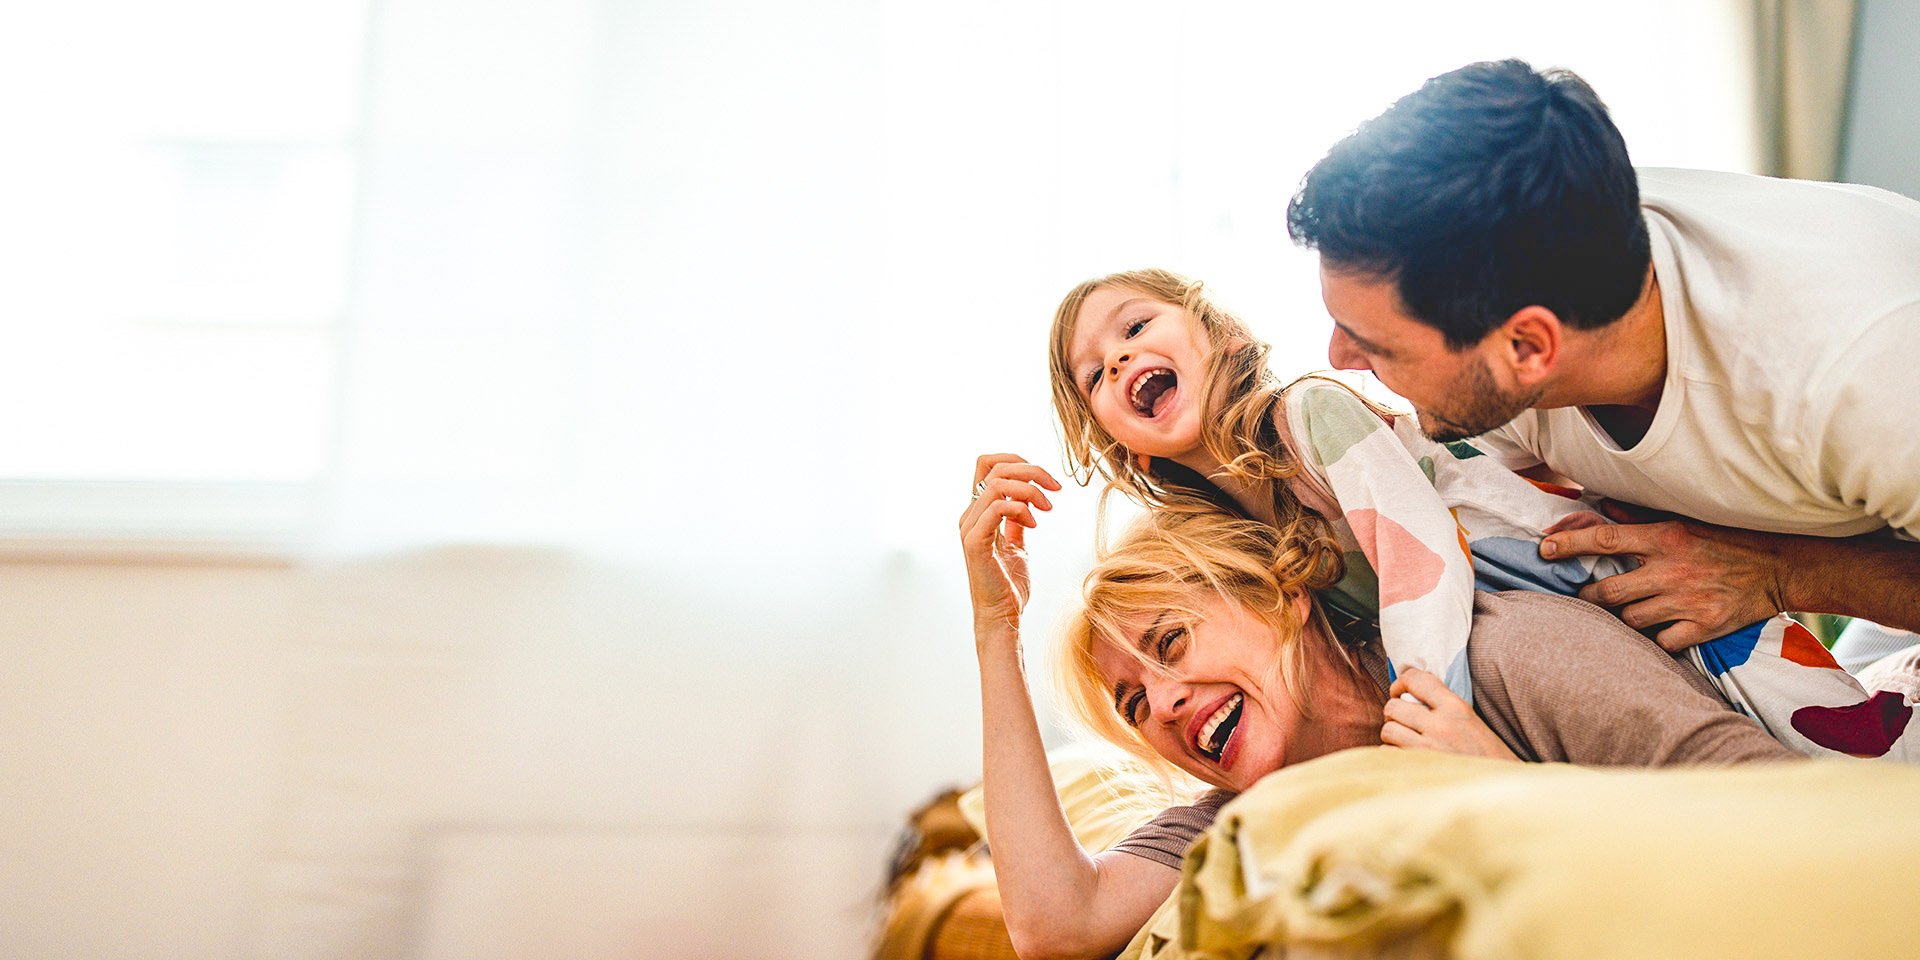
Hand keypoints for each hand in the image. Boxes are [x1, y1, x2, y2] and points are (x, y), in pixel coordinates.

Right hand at [959, 454, 1061, 638]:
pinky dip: (1020, 509)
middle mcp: (970, 515)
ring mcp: (970, 528)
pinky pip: (996, 508)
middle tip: (1055, 489)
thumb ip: (1017, 522)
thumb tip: (1027, 501)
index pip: (987, 465)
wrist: (1002, 615)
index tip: (1045, 479)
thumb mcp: (1017, 545)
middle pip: (994, 468)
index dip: (1016, 460)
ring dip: (1029, 490)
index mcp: (978, 512)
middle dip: (1031, 471)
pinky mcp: (975, 542)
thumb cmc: (1009, 585)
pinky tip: (1034, 525)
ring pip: (996, 484)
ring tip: (1048, 508)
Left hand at [1381, 668, 1516, 760]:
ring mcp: (1429, 749)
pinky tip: (1408, 759)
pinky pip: (1389, 754)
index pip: (1415, 679)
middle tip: (1404, 722)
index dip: (1400, 683)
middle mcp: (1441, 726)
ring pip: (1388, 730)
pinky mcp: (1420, 770)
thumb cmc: (1487, 755)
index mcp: (1456, 708)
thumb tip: (1406, 695)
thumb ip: (1442, 706)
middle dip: (1394, 714)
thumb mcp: (1471, 721)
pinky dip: (1393, 756)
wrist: (1501, 789)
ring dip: (1393, 736)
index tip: (1399, 692)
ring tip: (1406, 741)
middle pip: (1393, 707)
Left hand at [1539, 500, 1786, 650]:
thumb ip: (1640, 519)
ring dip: (1625, 617)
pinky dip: (1657, 639)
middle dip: (1590, 595)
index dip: (1570, 543)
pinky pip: (1662, 642)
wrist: (1779, 568)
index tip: (1544, 547)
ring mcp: (1687, 602)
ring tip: (1633, 610)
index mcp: (1664, 538)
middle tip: (1587, 594)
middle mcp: (1671, 570)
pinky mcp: (1704, 627)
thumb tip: (1601, 507)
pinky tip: (1662, 629)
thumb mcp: (1684, 521)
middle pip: (1608, 591)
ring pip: (1630, 620)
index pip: (1605, 539)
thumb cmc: (1725, 542)